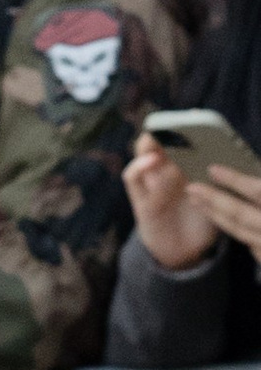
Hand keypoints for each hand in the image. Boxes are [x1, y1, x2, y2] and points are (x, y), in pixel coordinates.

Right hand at [125, 133, 260, 267]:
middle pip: (159, 141)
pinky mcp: (140, 200)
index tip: (196, 116)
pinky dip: (138, 166)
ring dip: (151, 143)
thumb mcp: (217, 197)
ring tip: (162, 136)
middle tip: (179, 122)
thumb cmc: (203, 222)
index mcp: (185, 167)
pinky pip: (132, 178)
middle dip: (167, 129)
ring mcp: (150, 183)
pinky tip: (152, 159)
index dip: (185, 126)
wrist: (185, 253)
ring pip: (142, 153)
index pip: (181, 140)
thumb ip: (220, 180)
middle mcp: (164, 171)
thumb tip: (238, 160)